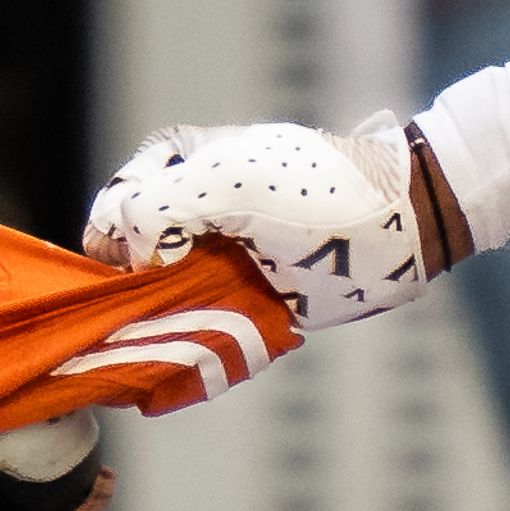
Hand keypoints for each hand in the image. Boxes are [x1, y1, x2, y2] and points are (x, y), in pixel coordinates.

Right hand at [82, 120, 424, 323]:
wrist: (399, 230)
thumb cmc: (319, 189)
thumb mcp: (228, 179)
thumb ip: (155, 207)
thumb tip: (129, 259)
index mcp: (173, 167)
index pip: (110, 209)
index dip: (114, 241)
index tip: (140, 266)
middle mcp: (185, 213)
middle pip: (126, 261)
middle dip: (136, 291)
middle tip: (164, 307)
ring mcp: (210, 258)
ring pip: (154, 301)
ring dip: (162, 325)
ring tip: (189, 331)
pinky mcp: (235, 299)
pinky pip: (193, 327)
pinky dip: (192, 343)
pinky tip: (208, 344)